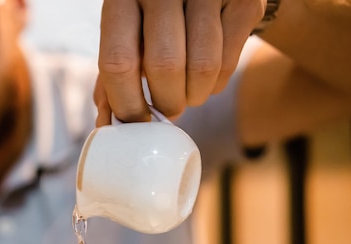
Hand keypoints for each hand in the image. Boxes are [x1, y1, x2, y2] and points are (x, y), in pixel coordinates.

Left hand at [96, 0, 265, 125]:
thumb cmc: (155, 21)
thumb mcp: (127, 37)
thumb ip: (114, 76)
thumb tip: (107, 124)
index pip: (118, 61)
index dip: (127, 103)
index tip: (135, 122)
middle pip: (165, 66)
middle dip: (167, 103)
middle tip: (167, 109)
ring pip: (202, 67)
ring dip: (194, 96)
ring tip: (187, 93)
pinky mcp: (242, 0)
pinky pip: (229, 62)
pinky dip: (217, 84)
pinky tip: (208, 76)